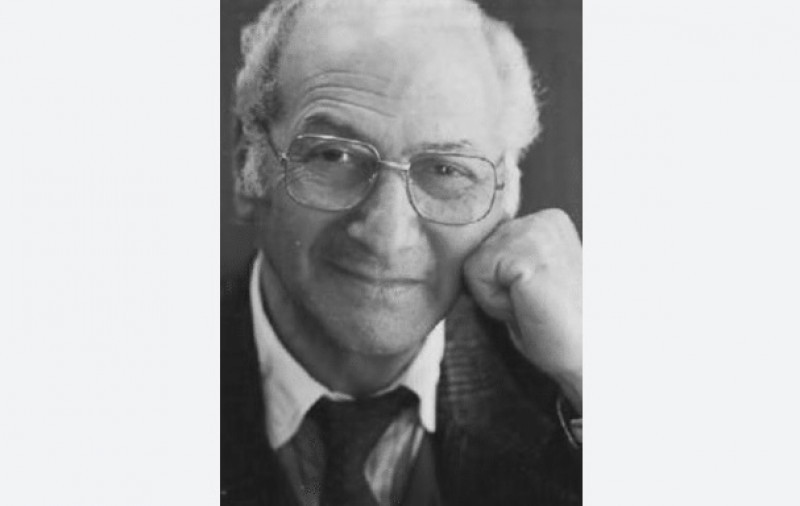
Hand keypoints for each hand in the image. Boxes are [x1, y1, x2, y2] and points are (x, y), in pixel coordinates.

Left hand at [464, 208, 581, 411]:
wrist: (594, 357)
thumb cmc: (561, 329)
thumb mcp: (527, 281)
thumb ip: (504, 259)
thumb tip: (459, 251)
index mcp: (547, 221)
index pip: (484, 245)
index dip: (499, 282)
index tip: (537, 297)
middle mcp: (542, 218)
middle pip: (475, 252)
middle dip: (495, 288)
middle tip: (536, 305)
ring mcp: (535, 231)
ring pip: (472, 264)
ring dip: (495, 297)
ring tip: (535, 307)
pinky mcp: (524, 253)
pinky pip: (475, 277)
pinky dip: (494, 303)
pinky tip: (530, 308)